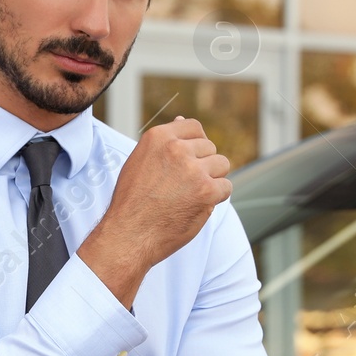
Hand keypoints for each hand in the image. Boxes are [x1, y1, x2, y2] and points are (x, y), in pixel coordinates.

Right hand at [80, 117, 230, 305]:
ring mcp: (193, 169)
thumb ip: (164, 143)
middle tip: (184, 185)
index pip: (193, 127)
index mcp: (158, 137)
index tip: (189, 160)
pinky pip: (226, 186)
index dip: (195, 145)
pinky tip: (197, 205)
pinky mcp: (206, 190)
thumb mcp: (140, 161)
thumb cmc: (132, 202)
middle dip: (202, 165)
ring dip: (212, 180)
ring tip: (190, 195)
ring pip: (222, 165)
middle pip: (209, 147)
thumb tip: (182, 120)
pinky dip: (216, 198)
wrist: (129, 234)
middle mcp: (176, 149)